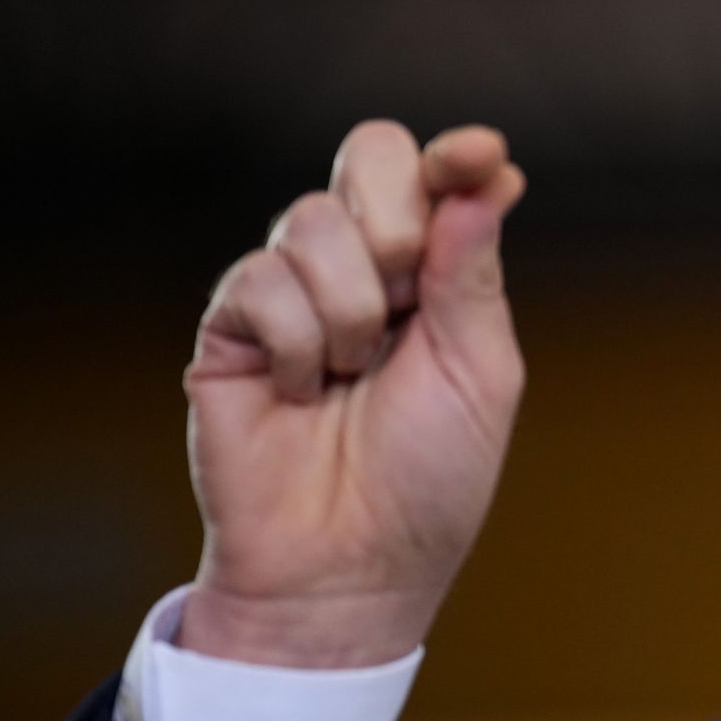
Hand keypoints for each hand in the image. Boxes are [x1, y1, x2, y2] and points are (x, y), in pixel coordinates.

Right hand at [176, 120, 526, 666]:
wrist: (348, 565)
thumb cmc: (428, 478)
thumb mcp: (480, 374)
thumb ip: (475, 273)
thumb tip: (488, 178)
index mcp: (436, 269)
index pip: (439, 175)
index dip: (458, 155)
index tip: (478, 155)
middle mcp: (365, 263)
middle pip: (370, 155)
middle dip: (396, 224)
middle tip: (403, 305)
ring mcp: (294, 286)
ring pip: (312, 217)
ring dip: (349, 307)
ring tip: (351, 375)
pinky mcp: (231, 323)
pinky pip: (260, 278)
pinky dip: (296, 341)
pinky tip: (302, 391)